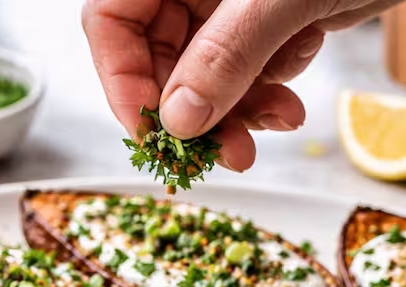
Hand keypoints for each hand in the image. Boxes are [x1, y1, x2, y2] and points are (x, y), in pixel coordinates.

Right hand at [83, 0, 400, 170]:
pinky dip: (267, 91)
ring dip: (236, 113)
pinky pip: (244, 72)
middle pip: (157, 59)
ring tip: (277, 122)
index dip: (124, 83)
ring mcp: (227, 2)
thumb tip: (179, 119)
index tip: (156, 135)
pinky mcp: (265, 20)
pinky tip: (294, 88)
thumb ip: (226, 55)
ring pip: (203, 77)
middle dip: (195, 112)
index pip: (110, 23)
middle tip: (226, 153)